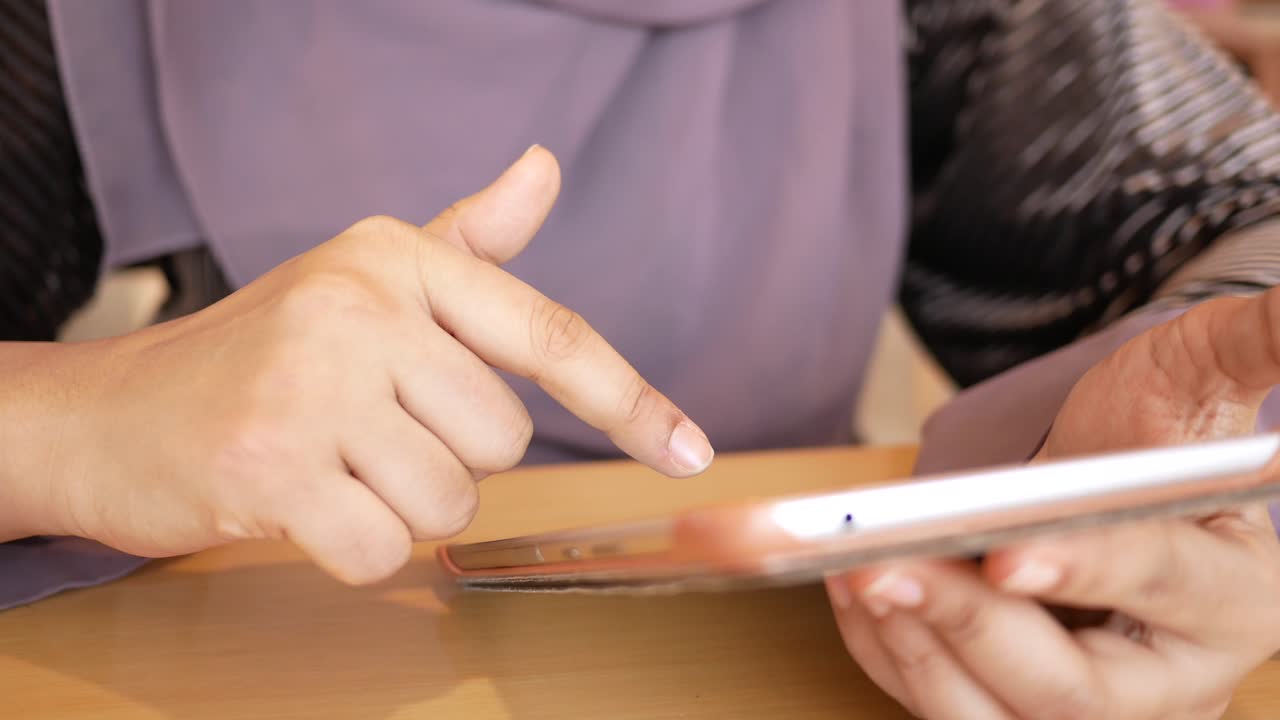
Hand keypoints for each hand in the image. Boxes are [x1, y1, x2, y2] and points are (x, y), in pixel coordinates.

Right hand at [1, 146, 712, 583]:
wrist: (109, 413)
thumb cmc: (260, 353)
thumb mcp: (363, 279)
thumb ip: (467, 241)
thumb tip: (544, 168)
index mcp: (397, 260)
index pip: (547, 335)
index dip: (630, 400)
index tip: (691, 452)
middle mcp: (359, 308)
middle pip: (502, 440)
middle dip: (448, 459)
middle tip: (369, 436)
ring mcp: (311, 386)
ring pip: (449, 500)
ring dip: (399, 506)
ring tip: (331, 466)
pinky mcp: (269, 466)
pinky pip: (384, 549)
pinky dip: (354, 550)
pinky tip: (301, 506)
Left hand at [827, 288, 1279, 718]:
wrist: (1107, 488)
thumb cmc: (1154, 433)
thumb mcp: (1203, 375)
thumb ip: (1256, 344)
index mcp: (1237, 598)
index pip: (1166, 586)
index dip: (1090, 570)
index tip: (1009, 551)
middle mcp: (1172, 681)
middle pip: (1072, 690)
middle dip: (972, 629)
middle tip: (882, 566)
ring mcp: (1094, 711)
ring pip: (996, 719)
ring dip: (914, 652)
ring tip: (852, 572)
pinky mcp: (1020, 710)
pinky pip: (945, 706)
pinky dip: (889, 655)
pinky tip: (851, 593)